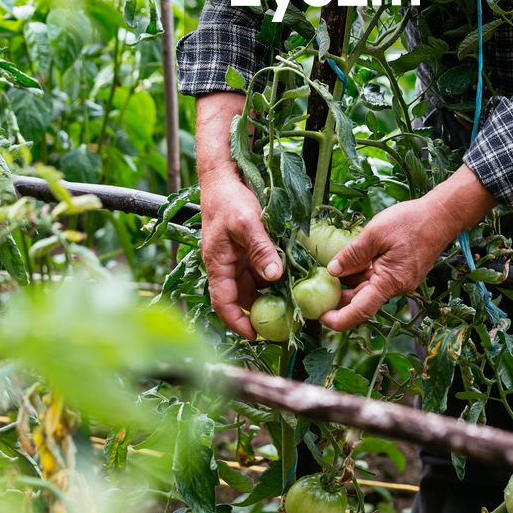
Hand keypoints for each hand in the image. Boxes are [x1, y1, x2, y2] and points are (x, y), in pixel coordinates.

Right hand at [200, 172, 282, 340]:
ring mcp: (237, 257)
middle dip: (261, 310)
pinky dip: (274, 274)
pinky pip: (260, 268)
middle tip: (287, 319)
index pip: (223, 304)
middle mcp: (226, 265)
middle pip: (242, 297)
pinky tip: (291, 276)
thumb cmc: (228, 199)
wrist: (223, 176)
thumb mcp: (247, 223)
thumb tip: (274, 276)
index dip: (238, 323)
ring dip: (271, 291)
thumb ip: (261, 249)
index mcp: (218, 264)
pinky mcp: (247, 248)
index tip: (256, 336)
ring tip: (294, 300)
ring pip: (254, 283)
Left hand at [320, 166, 495, 331]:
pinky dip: (363, 274)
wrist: (442, 215)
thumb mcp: (375, 233)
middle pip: (363, 301)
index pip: (360, 311)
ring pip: (369, 289)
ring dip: (351, 284)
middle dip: (340, 298)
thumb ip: (353, 254)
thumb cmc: (411, 221)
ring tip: (331, 272)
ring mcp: (401, 281)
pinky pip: (378, 280)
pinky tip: (352, 262)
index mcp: (390, 282)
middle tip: (317, 291)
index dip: (339, 319)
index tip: (321, 318)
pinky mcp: (403, 273)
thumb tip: (332, 271)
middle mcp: (397, 287)